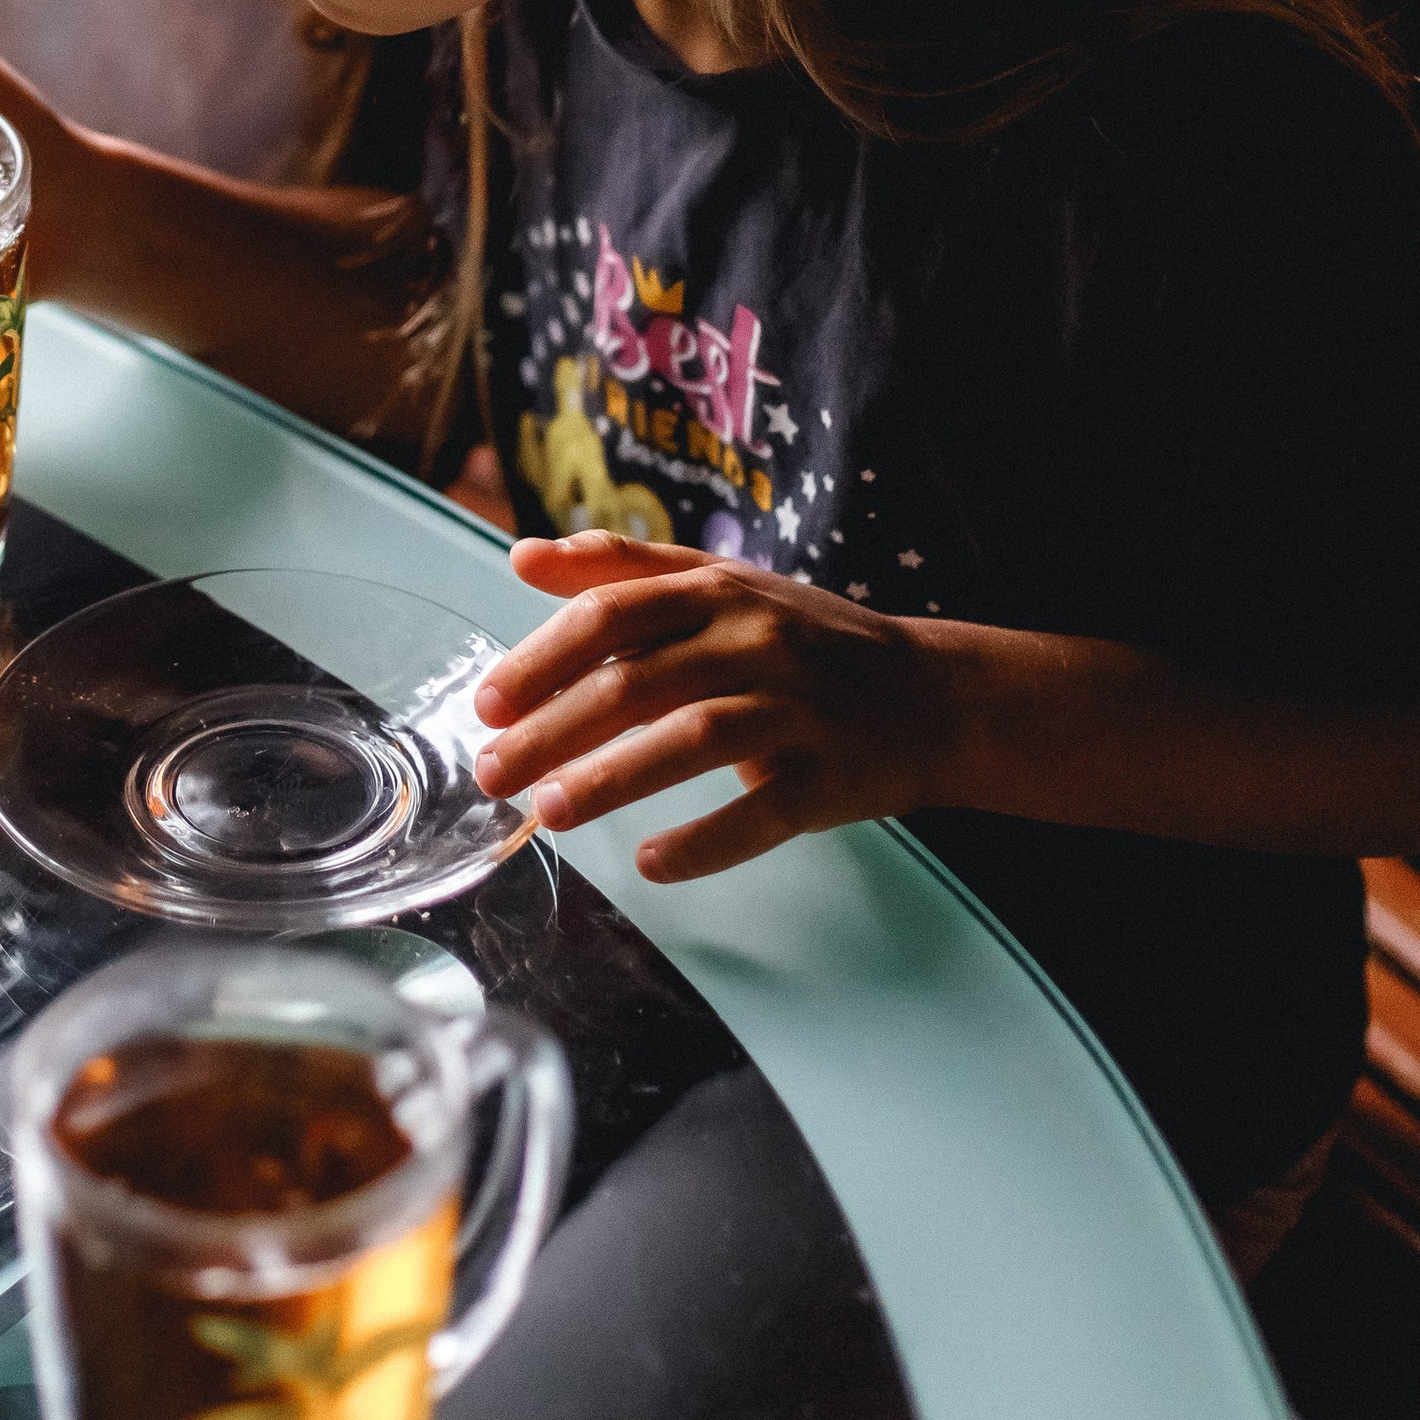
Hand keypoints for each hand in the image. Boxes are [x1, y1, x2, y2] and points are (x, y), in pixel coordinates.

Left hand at [471, 532, 955, 880]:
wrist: (933, 695)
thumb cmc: (806, 639)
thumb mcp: (722, 585)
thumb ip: (622, 570)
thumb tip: (520, 556)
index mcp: (718, 590)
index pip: (610, 613)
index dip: (541, 658)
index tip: (486, 704)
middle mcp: (755, 640)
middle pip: (636, 680)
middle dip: (551, 729)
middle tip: (491, 772)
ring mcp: (795, 709)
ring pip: (690, 740)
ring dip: (611, 779)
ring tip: (547, 812)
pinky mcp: (828, 778)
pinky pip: (759, 813)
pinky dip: (703, 840)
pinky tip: (650, 863)